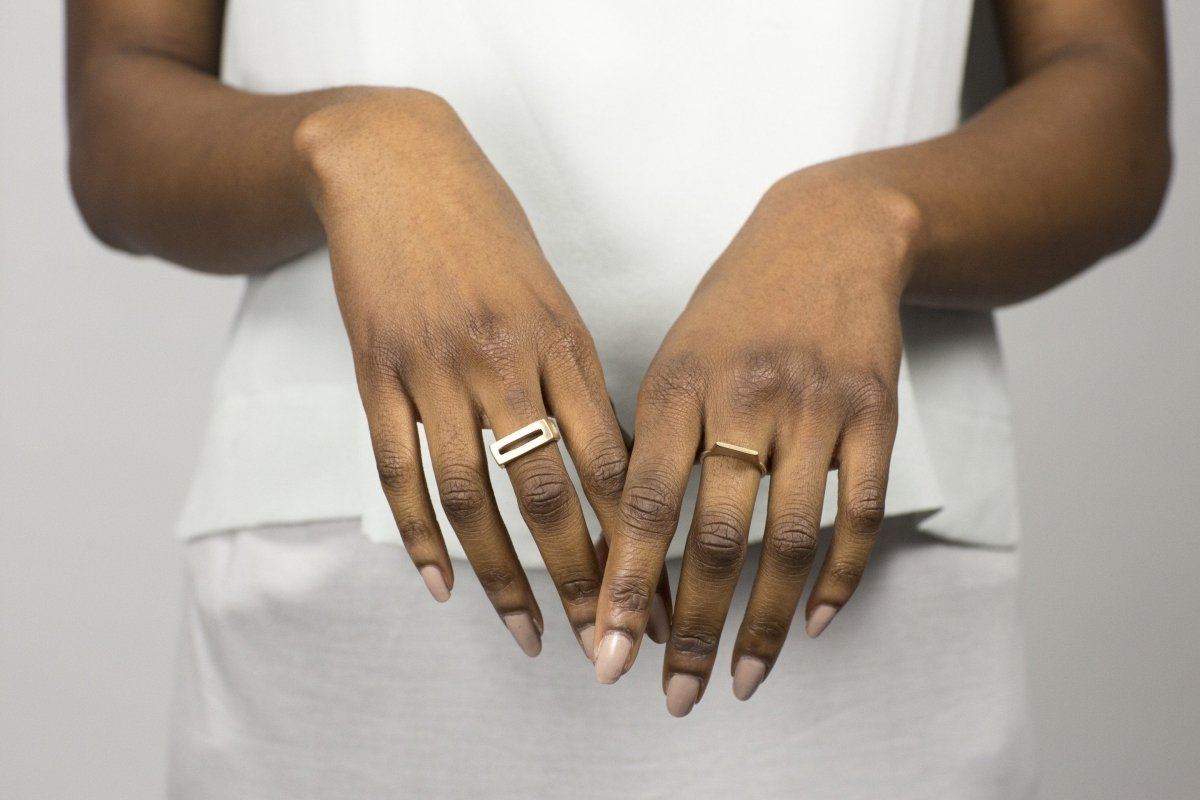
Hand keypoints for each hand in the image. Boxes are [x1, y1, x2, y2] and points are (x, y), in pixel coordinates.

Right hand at [295, 89, 648, 658]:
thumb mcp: (552, 298)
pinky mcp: (374, 373)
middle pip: (548, 492)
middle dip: (583, 580)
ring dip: (504, 577)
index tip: (662, 602)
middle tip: (607, 650)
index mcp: (562, 340)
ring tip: (529, 636)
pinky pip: (395, 471)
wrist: (394, 165)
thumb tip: (614, 472)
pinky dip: (420, 537)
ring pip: (471, 496)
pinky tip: (444, 586)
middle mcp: (501, 359)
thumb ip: (576, 380)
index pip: (611, 461)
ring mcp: (432, 368)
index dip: (639, 541)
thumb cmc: (489, 234)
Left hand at [592, 166, 920, 711]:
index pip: (643, 501)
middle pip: (716, 535)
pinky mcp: (876, 413)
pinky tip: (811, 621)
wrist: (830, 234)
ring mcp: (817, 405)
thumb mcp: (676, 356)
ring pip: (790, 538)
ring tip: (744, 679)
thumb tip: (623, 548)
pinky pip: (861, 512)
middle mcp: (746, 395)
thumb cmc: (735, 308)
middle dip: (693, 628)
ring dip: (764, 621)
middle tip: (677, 694)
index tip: (606, 650)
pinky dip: (838, 576)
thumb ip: (651, 443)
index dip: (623, 583)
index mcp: (678, 382)